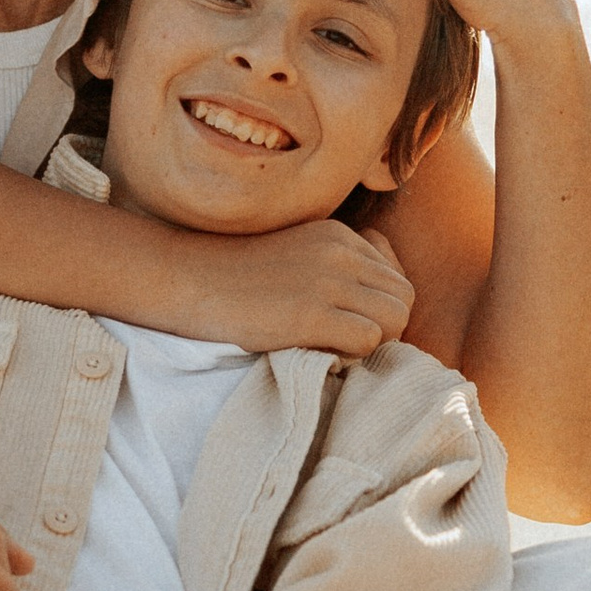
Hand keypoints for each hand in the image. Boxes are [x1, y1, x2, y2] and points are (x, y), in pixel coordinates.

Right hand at [157, 213, 412, 357]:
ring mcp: (326, 282)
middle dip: (386, 327)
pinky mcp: (309, 314)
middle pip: (403, 298)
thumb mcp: (295, 248)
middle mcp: (340, 252)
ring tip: (338, 347)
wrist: (186, 278)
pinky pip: (367, 340)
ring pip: (395, 319)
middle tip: (349, 341)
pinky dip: (352, 354)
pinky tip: (321, 350)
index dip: (378, 308)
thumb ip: (338, 257)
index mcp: (338, 236)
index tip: (346, 321)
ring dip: (374, 341)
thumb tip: (379, 274)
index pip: (395, 277)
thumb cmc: (236, 274)